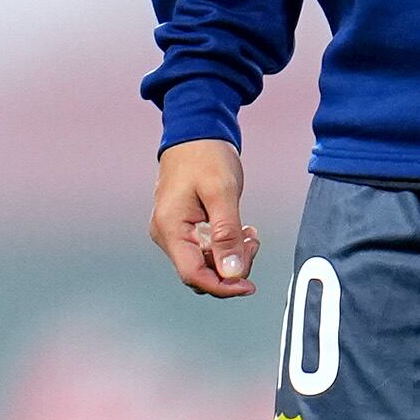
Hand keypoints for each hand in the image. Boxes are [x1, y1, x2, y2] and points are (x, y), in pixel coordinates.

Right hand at [152, 139, 261, 296]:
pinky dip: (225, 246)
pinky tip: (240, 232)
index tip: (249, 285)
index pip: (193, 275)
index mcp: (170, 227)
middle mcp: (166, 234)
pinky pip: (204, 250)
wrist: (195, 132)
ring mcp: (173, 232)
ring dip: (230, 256)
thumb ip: (227, 234)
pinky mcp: (183, 228)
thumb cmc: (206, 155)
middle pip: (199, 273)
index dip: (222, 286)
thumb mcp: (223, 192)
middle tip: (252, 244)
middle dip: (231, 268)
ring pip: (204, 263)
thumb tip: (231, 273)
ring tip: (249, 235)